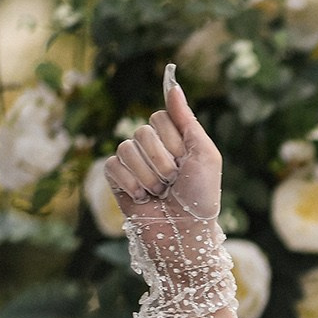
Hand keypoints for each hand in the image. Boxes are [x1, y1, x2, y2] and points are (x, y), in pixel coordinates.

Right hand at [102, 69, 221, 221]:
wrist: (185, 233)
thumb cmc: (201, 197)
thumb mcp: (205, 155)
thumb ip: (187, 120)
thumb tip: (173, 85)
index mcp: (173, 138)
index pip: (160, 117)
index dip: (174, 142)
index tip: (186, 162)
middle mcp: (151, 146)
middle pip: (143, 132)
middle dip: (162, 162)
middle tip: (173, 182)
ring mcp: (132, 161)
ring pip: (126, 148)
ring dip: (148, 176)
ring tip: (160, 193)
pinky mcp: (116, 178)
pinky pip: (113, 166)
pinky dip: (130, 184)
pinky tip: (143, 198)